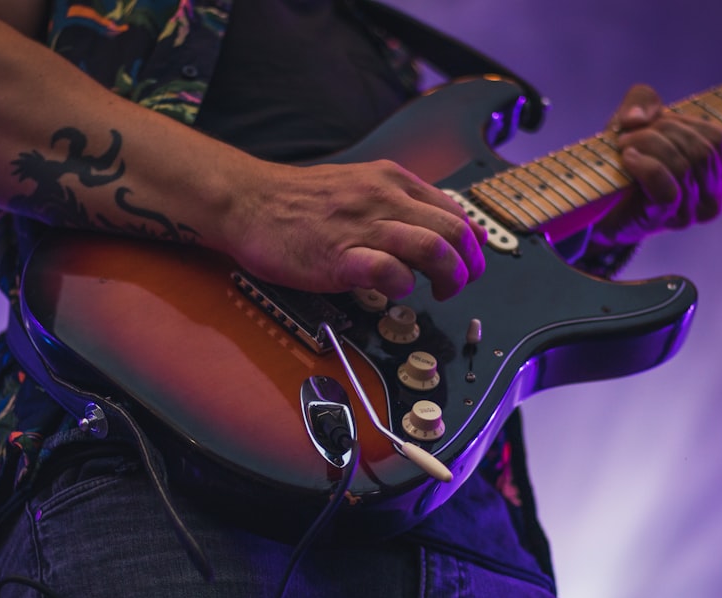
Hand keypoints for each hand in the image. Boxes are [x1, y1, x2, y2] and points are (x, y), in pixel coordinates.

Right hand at [225, 158, 486, 300]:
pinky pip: (389, 271)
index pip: (455, 212)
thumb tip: (451, 227)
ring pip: (432, 249)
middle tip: (458, 285)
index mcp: (392, 181)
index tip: (470, 263)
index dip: (472, 245)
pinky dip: (403, 285)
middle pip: (454, 232)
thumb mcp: (362, 186)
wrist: (249, 201)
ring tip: (439, 293)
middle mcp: (384, 198)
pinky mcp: (340, 256)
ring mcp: (363, 226)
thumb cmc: (301, 202)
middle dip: (468, 266)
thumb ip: (405, 204)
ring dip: (447, 277)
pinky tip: (395, 289)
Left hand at [592, 84, 721, 246]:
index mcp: (716, 173)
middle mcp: (711, 197)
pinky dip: (647, 167)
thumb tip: (640, 117)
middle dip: (661, 132)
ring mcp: (689, 212)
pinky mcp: (664, 219)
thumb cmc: (621, 165)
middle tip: (627, 135)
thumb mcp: (632, 122)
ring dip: (648, 145)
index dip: (681, 122)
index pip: (715, 138)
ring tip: (623, 145)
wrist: (595, 210)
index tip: (651, 124)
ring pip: (683, 167)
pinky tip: (628, 159)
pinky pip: (668, 191)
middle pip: (700, 150)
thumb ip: (642, 100)